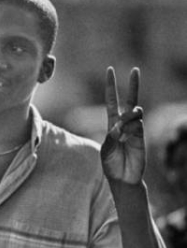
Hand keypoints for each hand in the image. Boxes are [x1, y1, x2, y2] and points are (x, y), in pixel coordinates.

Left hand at [101, 67, 144, 184]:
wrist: (123, 178)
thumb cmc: (110, 164)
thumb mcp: (105, 150)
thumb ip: (110, 138)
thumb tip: (118, 125)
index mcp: (112, 124)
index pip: (112, 101)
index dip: (111, 87)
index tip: (110, 71)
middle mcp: (123, 124)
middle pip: (129, 101)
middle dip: (132, 86)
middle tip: (135, 69)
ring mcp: (134, 130)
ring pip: (134, 114)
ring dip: (128, 116)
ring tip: (122, 127)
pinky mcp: (142, 138)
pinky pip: (138, 126)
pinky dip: (131, 128)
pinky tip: (126, 136)